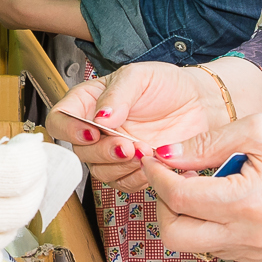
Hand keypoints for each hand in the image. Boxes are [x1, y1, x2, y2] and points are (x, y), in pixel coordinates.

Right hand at [47, 61, 227, 191]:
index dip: (69, 130)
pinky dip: (135, 178)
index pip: (60, 119)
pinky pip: (122, 184)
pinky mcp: (132, 169)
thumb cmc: (168, 84)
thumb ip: (117, 95)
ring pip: (99, 171)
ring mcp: (113, 151)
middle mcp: (97, 129)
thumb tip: (100, 117)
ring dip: (120, 167)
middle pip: (79, 151)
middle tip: (128, 145)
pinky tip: (151, 164)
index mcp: (89, 102)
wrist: (201, 105)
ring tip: (146, 152)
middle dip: (103, 152)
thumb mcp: (140, 77)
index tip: (91, 133)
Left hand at [141, 113, 261, 261]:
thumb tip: (164, 154)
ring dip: (183, 215)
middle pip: (175, 236)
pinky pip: (213, 247)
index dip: (157, 176)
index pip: (179, 199)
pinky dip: (204, 224)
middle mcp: (248, 236)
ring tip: (201, 182)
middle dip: (163, 204)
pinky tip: (218, 198)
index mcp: (247, 202)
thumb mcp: (256, 130)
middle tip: (174, 176)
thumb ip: (205, 144)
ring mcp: (253, 251)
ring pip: (191, 244)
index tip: (154, 157)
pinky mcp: (257, 256)